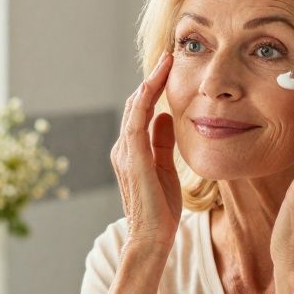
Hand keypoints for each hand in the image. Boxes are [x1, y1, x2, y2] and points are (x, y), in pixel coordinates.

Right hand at [111, 52, 181, 253]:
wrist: (153, 238)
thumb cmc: (161, 209)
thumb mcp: (166, 168)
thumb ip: (163, 142)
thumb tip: (165, 116)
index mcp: (132, 150)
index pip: (141, 111)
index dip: (154, 88)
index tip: (169, 67)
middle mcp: (124, 148)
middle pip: (134, 105)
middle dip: (152, 79)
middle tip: (168, 56)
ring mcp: (125, 153)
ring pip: (133, 109)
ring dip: (149, 84)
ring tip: (165, 63)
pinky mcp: (132, 159)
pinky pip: (135, 124)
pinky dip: (142, 102)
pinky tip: (152, 86)